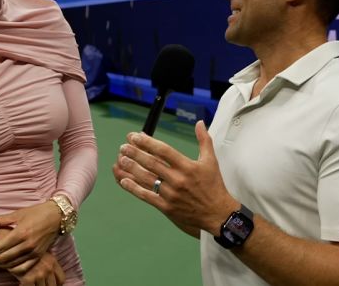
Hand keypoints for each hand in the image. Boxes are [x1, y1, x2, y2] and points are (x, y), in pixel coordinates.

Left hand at [0, 201, 61, 271]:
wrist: (57, 215)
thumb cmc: (37, 212)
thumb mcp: (18, 213)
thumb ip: (0, 219)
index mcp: (20, 233)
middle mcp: (27, 244)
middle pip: (4, 259)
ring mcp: (34, 251)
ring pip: (12, 265)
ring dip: (0, 265)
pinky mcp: (39, 255)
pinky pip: (24, 267)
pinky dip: (13, 269)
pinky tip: (7, 266)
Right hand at [13, 251, 65, 285]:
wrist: (12, 245)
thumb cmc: (25, 248)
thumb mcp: (41, 252)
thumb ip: (48, 262)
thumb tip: (50, 274)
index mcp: (52, 262)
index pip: (61, 279)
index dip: (56, 284)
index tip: (50, 284)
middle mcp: (48, 268)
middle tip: (40, 284)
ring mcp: (39, 274)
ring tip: (32, 283)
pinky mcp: (28, 279)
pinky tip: (22, 284)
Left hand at [113, 121, 238, 235]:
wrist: (218, 215)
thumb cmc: (214, 186)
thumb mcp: (211, 161)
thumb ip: (204, 140)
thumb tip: (200, 123)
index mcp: (188, 167)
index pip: (164, 151)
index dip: (148, 142)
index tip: (135, 136)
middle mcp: (178, 180)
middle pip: (152, 164)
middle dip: (135, 153)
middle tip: (123, 146)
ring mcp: (171, 194)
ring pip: (146, 179)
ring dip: (131, 168)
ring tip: (121, 159)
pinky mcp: (166, 207)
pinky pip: (147, 196)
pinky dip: (134, 188)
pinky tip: (123, 180)